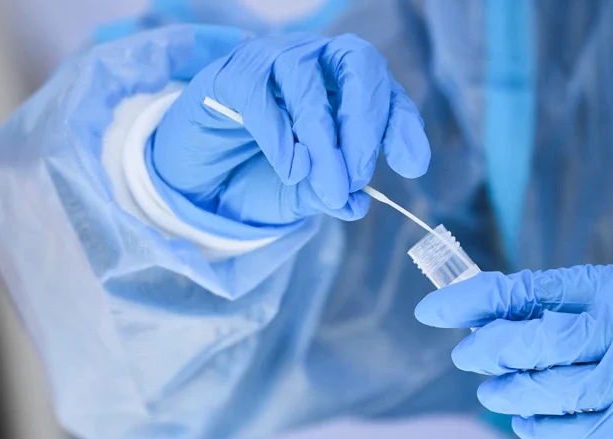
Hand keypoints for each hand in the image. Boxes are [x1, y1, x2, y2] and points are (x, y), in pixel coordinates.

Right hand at [151, 33, 429, 226]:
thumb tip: (358, 203)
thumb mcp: (304, 194)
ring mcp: (270, 62)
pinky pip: (257, 91)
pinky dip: (278, 133)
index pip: (384, 89)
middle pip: (355, 61)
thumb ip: (331, 194)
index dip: (401, 123)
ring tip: (327, 183)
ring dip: (321, 135)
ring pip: (305, 77)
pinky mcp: (229, 76)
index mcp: (343, 85)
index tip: (410, 165)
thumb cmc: (262, 175)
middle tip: (360, 175)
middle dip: (365, 119)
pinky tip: (291, 168)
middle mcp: (314, 63)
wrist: (202, 180)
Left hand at [415, 264, 612, 438]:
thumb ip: (561, 297)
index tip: (432, 310)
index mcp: (612, 291)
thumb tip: (490, 311)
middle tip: (467, 355)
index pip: (525, 292)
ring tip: (491, 390)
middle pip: (529, 343)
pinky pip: (566, 432)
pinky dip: (534, 426)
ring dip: (503, 391)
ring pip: (542, 391)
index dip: (470, 301)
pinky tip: (522, 418)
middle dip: (484, 350)